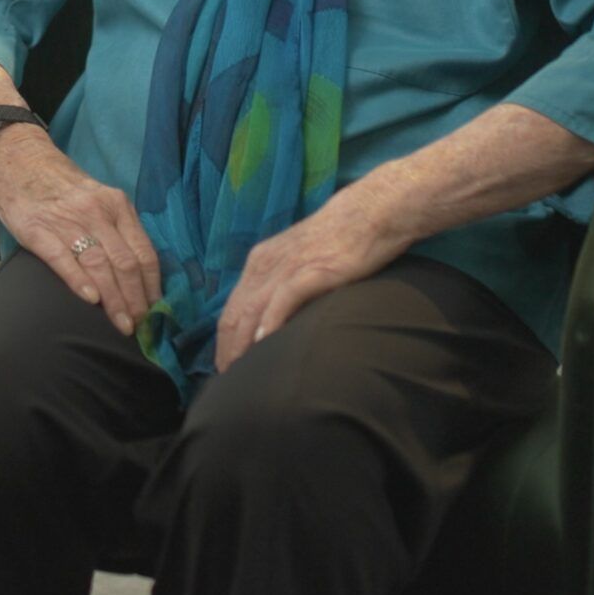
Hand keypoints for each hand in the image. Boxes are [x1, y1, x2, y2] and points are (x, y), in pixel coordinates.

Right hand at [0, 127, 161, 335]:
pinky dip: (79, 281)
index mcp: (117, 206)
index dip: (152, 286)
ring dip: (114, 300)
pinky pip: (63, 259)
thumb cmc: (62, 187)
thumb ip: (117, 229)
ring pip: (100, 266)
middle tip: (140, 325)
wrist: (19, 162)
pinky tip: (90, 300)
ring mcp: (68, 221)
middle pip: (125, 263)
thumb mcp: (99, 199)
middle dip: (136, 300)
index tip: (155, 311)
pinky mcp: (39, 231)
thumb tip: (138, 274)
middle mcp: (97, 213)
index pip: (144, 252)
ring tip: (121, 323)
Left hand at [214, 194, 406, 372]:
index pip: (231, 309)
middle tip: (228, 380)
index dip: (224, 340)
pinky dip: (269, 323)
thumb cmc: (338, 240)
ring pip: (251, 311)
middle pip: (234, 315)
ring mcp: (286, 267)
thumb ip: (283, 284)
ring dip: (242, 344)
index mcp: (259, 261)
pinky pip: (282, 300)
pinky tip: (264, 343)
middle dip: (227, 350)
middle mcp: (265, 265)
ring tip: (240, 372)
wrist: (369, 214)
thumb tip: (274, 319)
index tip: (226, 366)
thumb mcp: (299, 259)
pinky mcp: (311, 271)